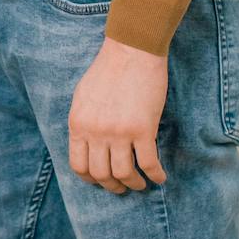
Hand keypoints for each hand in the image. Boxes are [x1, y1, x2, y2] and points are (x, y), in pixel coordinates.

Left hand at [68, 36, 168, 193]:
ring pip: (124, 173)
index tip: (101, 181)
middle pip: (101, 174)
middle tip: (122, 188)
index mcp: (78, 124)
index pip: (78, 165)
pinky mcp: (143, 129)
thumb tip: (87, 144)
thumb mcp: (83, 97)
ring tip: (140, 184)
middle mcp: (96, 132)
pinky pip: (148, 163)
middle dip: (112, 186)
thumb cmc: (108, 70)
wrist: (132, 50)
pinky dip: (155, 175)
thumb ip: (83, 122)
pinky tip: (160, 177)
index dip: (90, 179)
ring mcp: (119, 132)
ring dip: (133, 184)